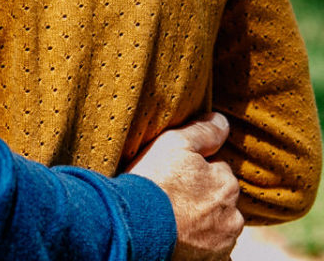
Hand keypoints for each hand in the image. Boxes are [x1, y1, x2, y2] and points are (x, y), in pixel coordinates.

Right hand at [126, 112, 241, 260]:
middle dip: (203, 197)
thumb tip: (222, 120)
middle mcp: (233, 215)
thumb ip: (203, 131)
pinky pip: (213, 253)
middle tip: (172, 195)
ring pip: (217, 226)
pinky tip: (184, 240)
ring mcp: (223, 242)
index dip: (195, 169)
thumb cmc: (153, 181)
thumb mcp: (174, 143)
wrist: (134, 226)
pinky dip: (202, 247)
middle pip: (219, 200)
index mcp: (227, 183)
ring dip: (203, 222)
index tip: (174, 172)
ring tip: (173, 217)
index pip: (217, 170)